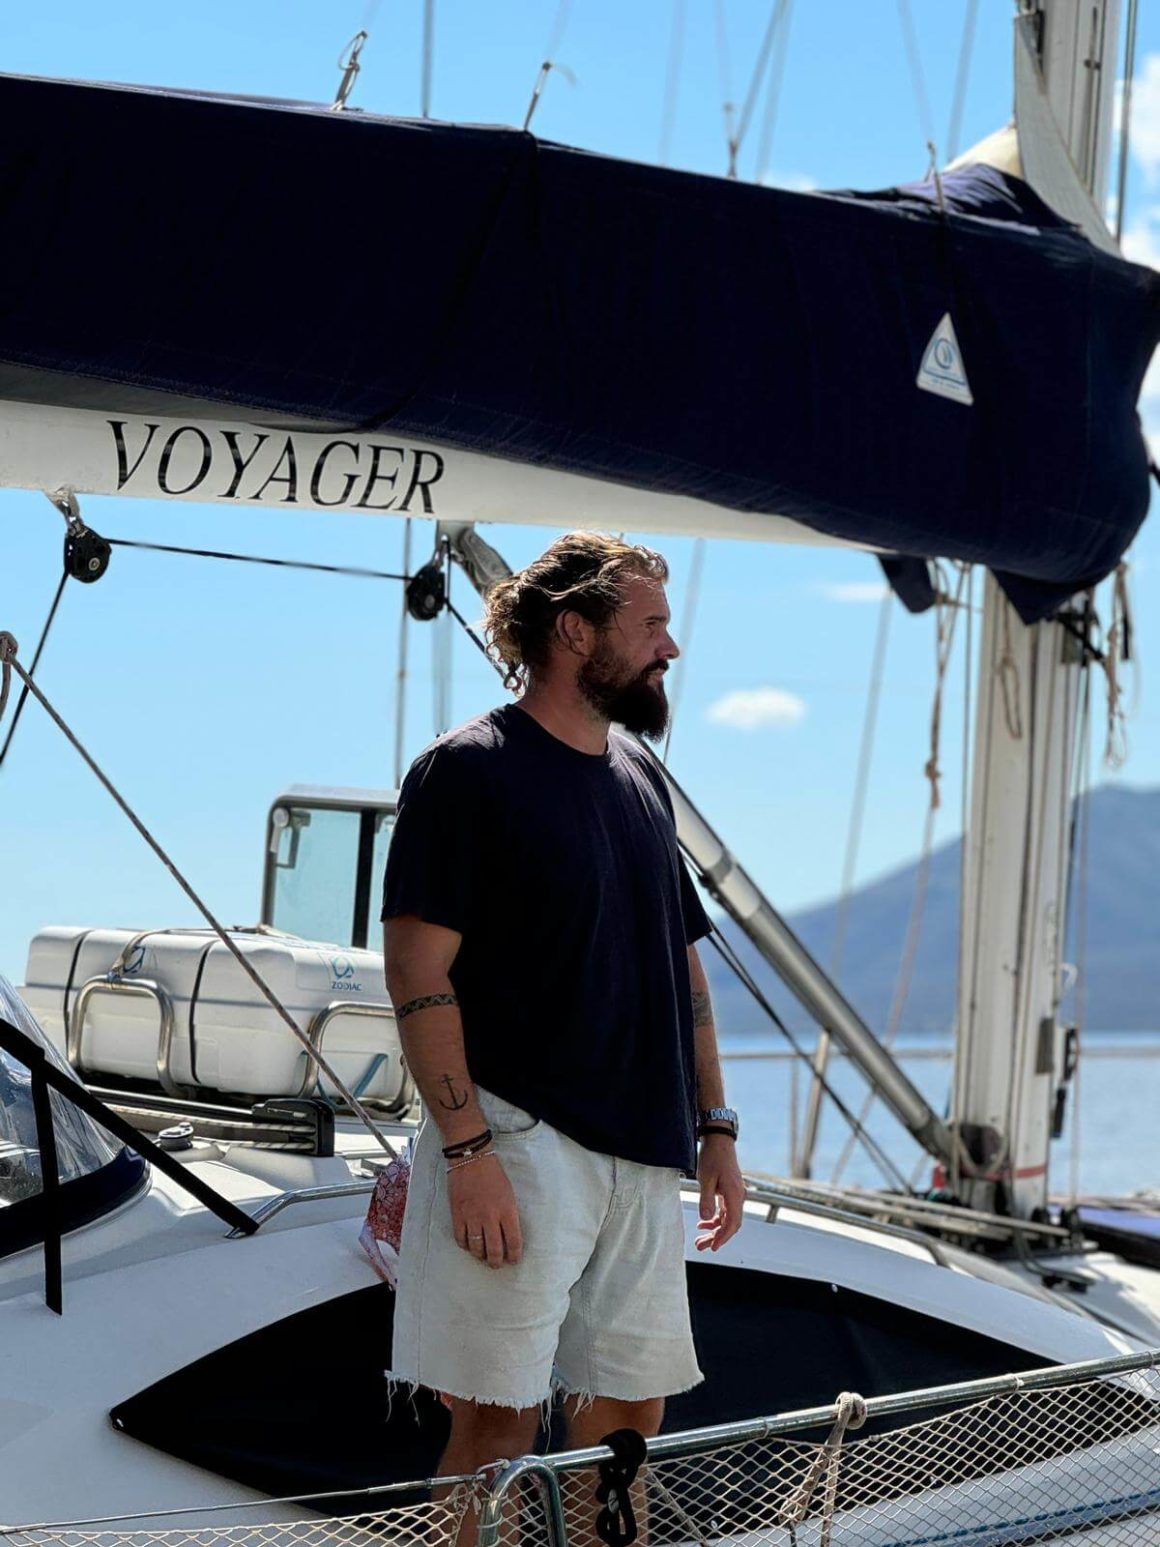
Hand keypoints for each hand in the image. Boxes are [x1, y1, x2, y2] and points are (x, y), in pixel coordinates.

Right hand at [447, 1152, 522, 1268]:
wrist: (471, 1159)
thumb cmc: (493, 1174)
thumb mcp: (509, 1194)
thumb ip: (509, 1214)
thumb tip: (508, 1234)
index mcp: (507, 1210)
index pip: (513, 1242)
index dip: (514, 1255)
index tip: (514, 1260)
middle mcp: (490, 1217)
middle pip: (494, 1250)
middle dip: (496, 1262)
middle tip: (497, 1264)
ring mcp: (472, 1217)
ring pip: (476, 1248)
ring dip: (481, 1256)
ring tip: (483, 1257)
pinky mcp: (457, 1215)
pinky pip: (460, 1239)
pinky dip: (465, 1245)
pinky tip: (469, 1245)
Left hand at [696, 1134, 745, 1251]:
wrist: (718, 1140)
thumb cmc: (713, 1157)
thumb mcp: (706, 1179)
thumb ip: (706, 1200)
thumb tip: (705, 1219)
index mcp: (735, 1195)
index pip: (732, 1223)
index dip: (723, 1237)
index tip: (713, 1247)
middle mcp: (738, 1197)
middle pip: (730, 1224)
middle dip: (716, 1237)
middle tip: (701, 1246)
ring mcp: (735, 1194)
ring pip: (727, 1219)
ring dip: (715, 1229)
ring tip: (700, 1238)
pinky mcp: (730, 1191)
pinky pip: (725, 1211)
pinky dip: (715, 1219)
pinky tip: (704, 1223)